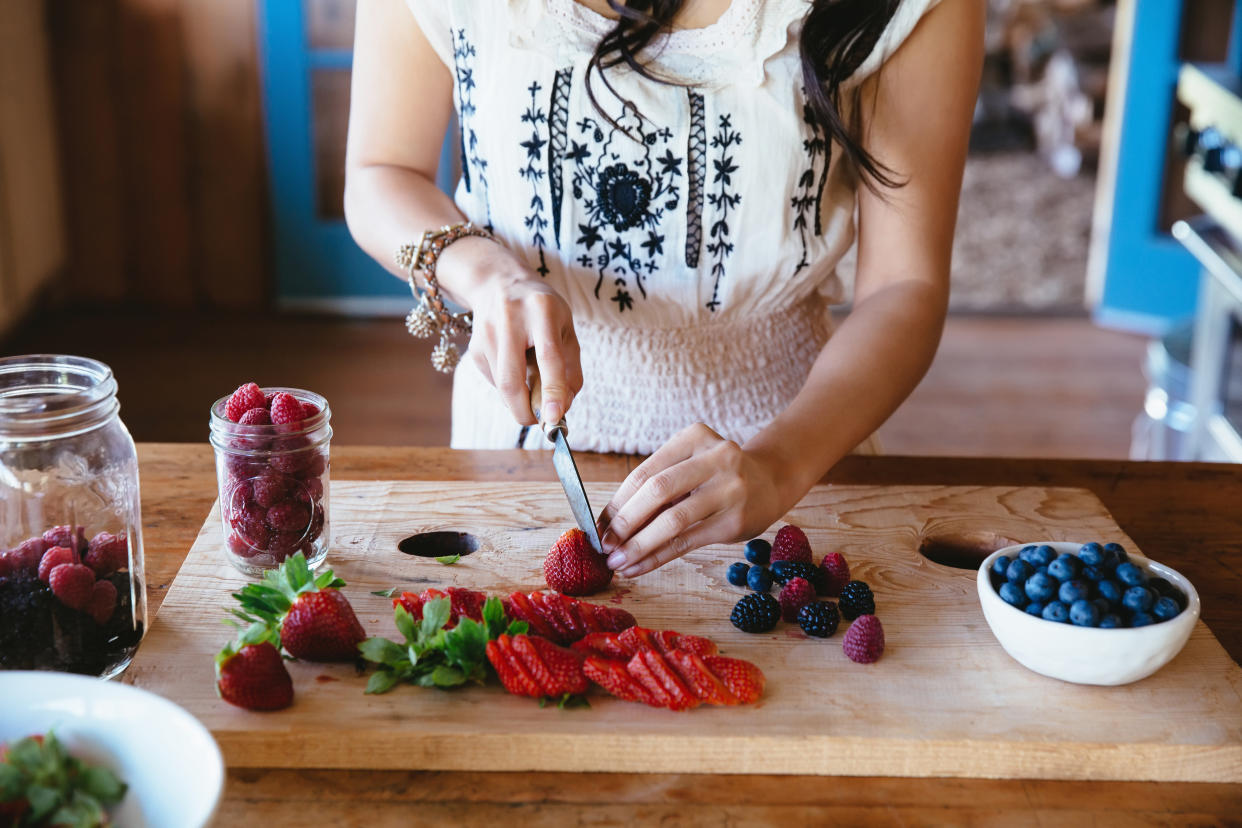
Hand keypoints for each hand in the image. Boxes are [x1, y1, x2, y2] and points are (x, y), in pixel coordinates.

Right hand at [442, 238, 582, 425]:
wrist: (498, 282)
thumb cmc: (542, 310)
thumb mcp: (565, 328)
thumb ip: (570, 368)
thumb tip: (562, 410)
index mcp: (542, 310)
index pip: (548, 357)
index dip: (553, 390)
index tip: (555, 418)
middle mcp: (510, 319)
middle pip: (511, 380)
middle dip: (524, 411)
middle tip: (538, 422)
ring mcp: (487, 333)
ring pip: (502, 386)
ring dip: (520, 398)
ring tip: (532, 379)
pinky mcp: (474, 347)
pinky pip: (494, 381)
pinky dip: (509, 386)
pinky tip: (516, 365)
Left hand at [596, 423, 783, 576]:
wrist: (770, 481)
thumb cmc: (717, 475)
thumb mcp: (691, 465)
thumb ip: (658, 487)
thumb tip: (610, 523)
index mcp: (694, 436)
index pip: (645, 472)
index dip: (617, 502)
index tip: (598, 525)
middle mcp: (716, 458)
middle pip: (657, 491)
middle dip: (625, 522)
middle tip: (604, 545)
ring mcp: (729, 489)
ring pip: (672, 520)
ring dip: (639, 545)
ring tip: (618, 561)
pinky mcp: (735, 520)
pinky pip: (687, 542)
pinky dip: (658, 556)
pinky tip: (639, 566)